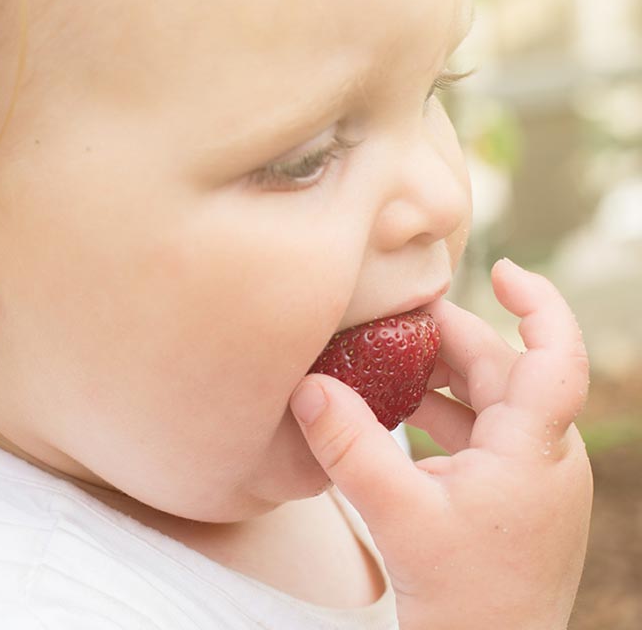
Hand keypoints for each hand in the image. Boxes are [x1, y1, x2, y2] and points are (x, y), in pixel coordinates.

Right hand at [289, 259, 592, 629]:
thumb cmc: (462, 600)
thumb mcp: (398, 515)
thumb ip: (349, 447)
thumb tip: (308, 386)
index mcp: (535, 449)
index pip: (558, 357)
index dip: (539, 304)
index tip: (504, 268)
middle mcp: (543, 453)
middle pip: (498, 369)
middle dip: (444, 340)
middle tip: (389, 319)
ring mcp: (530, 474)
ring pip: (485, 399)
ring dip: (436, 376)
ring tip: (385, 360)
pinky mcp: (511, 490)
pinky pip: (477, 429)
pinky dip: (439, 411)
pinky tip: (398, 410)